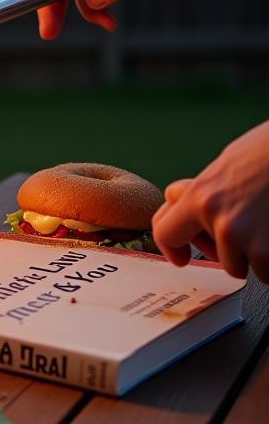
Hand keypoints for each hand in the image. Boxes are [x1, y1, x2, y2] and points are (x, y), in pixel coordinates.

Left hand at [152, 120, 268, 281]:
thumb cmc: (268, 152)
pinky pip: (267, 271)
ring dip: (257, 254)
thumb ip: (202, 194)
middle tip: (246, 228)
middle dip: (227, 250)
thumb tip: (182, 206)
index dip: (172, 248)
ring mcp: (247, 239)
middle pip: (213, 257)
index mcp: (199, 196)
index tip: (181, 256)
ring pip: (245, 266)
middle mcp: (219, 221)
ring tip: (268, 224)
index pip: (165, 233)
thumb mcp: (223, 167)